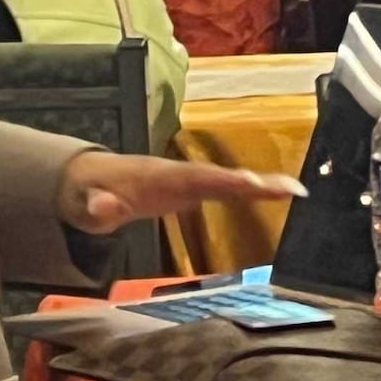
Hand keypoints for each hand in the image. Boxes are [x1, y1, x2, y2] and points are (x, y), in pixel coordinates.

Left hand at [56, 150, 303, 234]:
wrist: (87, 182)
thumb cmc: (88, 194)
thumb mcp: (85, 204)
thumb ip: (97, 206)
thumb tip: (103, 207)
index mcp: (159, 178)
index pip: (195, 178)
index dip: (223, 181)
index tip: (253, 183)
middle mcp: (178, 174)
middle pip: (221, 177)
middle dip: (255, 182)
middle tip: (292, 188)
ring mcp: (186, 180)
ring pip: (227, 181)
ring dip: (260, 185)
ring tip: (296, 190)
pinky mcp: (191, 189)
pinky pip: (224, 189)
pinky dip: (250, 190)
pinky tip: (275, 195)